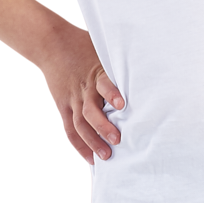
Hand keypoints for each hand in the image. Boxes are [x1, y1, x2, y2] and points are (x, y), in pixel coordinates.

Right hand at [39, 24, 124, 164]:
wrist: (51, 44)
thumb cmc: (84, 46)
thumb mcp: (102, 48)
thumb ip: (122, 60)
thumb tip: (152, 63)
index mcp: (95, 73)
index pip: (103, 84)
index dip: (111, 94)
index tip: (122, 105)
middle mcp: (83, 89)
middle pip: (90, 111)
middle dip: (103, 127)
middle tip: (118, 140)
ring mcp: (71, 99)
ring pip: (80, 124)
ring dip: (92, 141)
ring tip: (106, 155)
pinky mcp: (63, 107)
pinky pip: (70, 129)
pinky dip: (79, 145)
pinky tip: (90, 158)